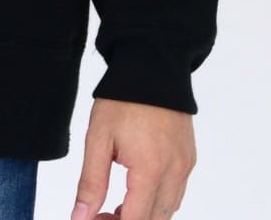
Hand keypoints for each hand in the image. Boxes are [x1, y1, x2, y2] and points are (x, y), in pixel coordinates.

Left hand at [70, 97, 196, 219]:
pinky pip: (176, 194)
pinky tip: (136, 191)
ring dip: (144, 215)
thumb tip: (81, 217)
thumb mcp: (98, 139)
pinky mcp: (189, 159)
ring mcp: (185, 166)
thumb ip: (91, 182)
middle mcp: (174, 172)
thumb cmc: (122, 99)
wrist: (152, 66)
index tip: (94, 218)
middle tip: (101, 213)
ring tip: (116, 205)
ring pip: (167, 210)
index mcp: (150, 169)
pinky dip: (157, 201)